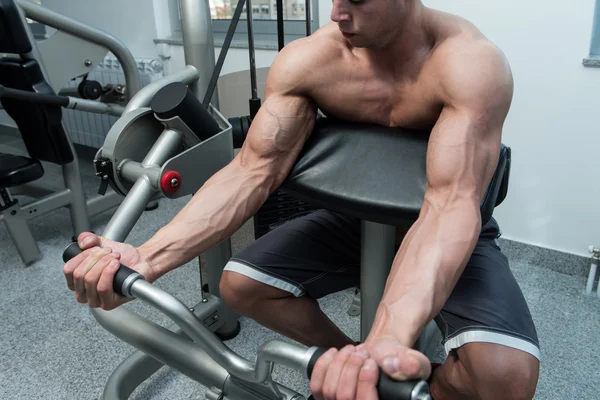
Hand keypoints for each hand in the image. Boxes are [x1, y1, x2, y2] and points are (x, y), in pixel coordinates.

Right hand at [63, 232, 154, 309]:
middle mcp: (83, 294)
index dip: (82, 256)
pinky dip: (109, 273)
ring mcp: (96, 301)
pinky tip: (116, 265)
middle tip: (109, 253)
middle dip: (96, 258)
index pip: (69, 270)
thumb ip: (89, 239)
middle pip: (79, 275)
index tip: (97, 248)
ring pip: (90, 280)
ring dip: (104, 264)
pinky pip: (102, 288)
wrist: (141, 262)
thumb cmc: (122, 258)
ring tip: (115, 258)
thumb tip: (83, 243)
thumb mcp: (101, 244)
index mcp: (77, 281)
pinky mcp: (109, 304)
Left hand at [309, 337, 429, 399]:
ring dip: (339, 364)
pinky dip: (323, 366)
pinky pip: (317, 386)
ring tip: (351, 351)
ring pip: (328, 391)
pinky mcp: (327, 396)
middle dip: (351, 368)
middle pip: (344, 397)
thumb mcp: (415, 362)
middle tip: (361, 354)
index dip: (365, 382)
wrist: (382, 355)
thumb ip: (411, 364)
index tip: (370, 363)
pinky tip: (335, 354)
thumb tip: (392, 366)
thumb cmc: (397, 362)